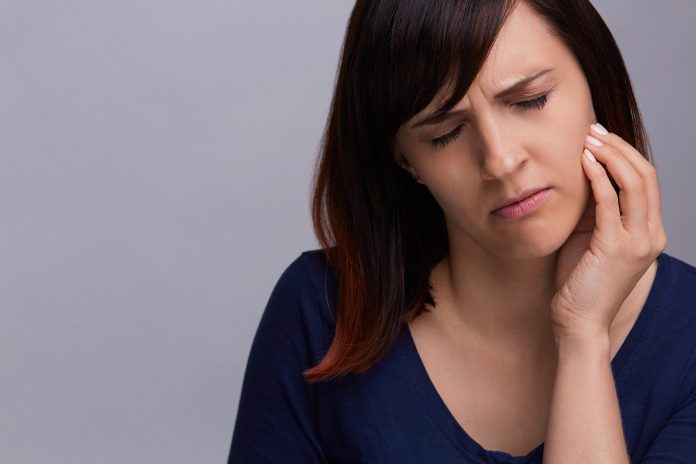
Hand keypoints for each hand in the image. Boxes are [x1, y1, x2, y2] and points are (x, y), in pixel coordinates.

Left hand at [550, 123, 666, 338]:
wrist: (579, 322)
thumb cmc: (579, 283)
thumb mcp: (590, 238)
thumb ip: (594, 211)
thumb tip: (583, 176)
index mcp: (649, 232)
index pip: (647, 181)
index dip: (625, 154)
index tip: (600, 137)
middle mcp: (651, 234)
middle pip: (646, 175)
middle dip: (619, 147)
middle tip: (592, 130)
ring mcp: (638, 241)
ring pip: (635, 182)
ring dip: (610, 155)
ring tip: (587, 139)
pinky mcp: (617, 247)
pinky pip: (610, 201)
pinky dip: (597, 176)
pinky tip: (582, 162)